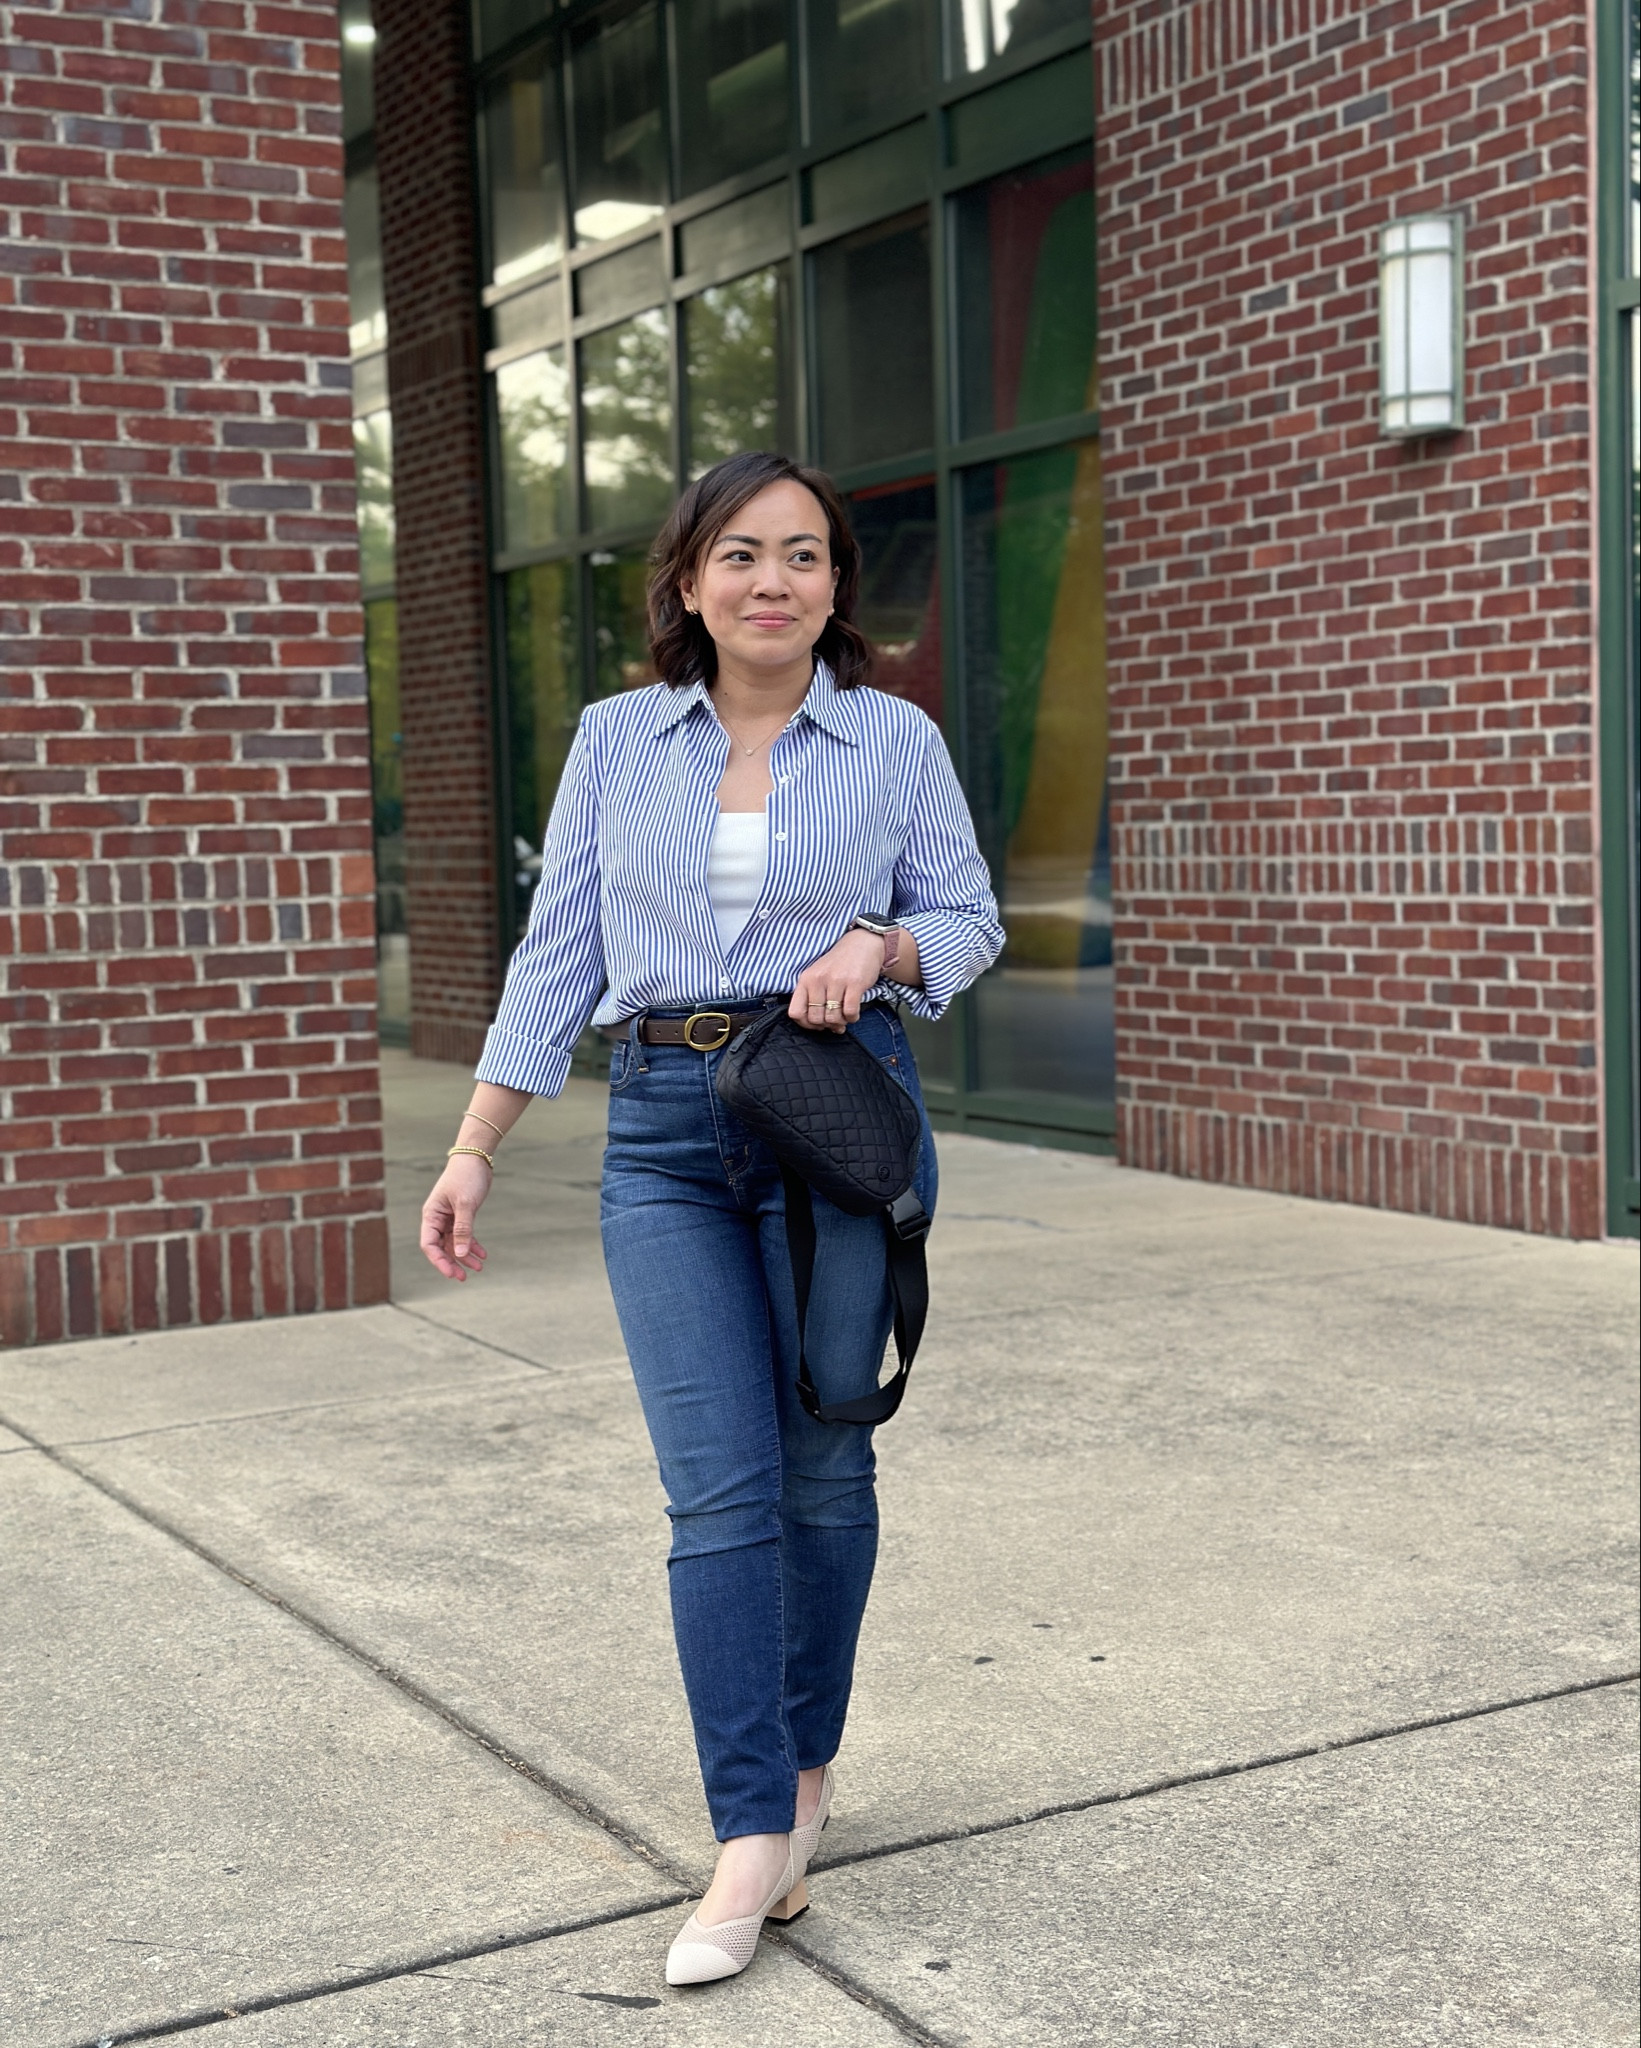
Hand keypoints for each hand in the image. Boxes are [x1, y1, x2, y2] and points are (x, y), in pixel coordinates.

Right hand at [420, 1156, 492, 1279]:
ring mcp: (448, 1218)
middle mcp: (437, 1219)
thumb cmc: (466, 1177)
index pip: (429, 1244)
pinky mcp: (460, 1215)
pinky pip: (464, 1235)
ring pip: (454, 1243)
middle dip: (452, 1263)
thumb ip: (463, 1229)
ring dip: (465, 1256)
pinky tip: (483, 1254)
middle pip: (440, 1247)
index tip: (452, 1273)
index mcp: (431, 1215)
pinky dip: (472, 1245)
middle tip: (463, 1278)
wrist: (476, 1158)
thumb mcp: (465, 1204)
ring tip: (479, 1267)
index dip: (439, 1261)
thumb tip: (460, 1254)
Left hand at [789, 929, 885, 1033]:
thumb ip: (815, 1000)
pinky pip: (849, 1012)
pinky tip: (853, 1013)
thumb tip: (824, 1028)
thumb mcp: (818, 976)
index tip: (818, 1023)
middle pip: (815, 1018)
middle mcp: (818, 980)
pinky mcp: (854, 983)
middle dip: (826, 1024)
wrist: (862, 944)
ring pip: (832, 1018)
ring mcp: (836, 981)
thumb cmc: (839, 964)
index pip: (795, 1012)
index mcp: (806, 979)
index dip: (806, 1024)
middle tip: (835, 1020)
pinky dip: (852, 1018)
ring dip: (840, 1022)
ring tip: (844, 1015)